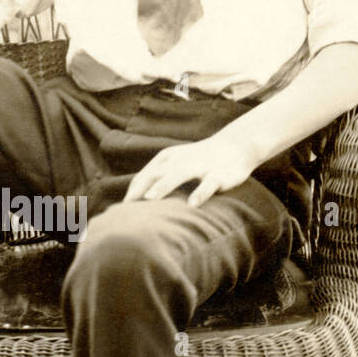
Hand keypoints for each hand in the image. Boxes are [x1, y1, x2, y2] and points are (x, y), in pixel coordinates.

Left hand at [124, 135, 258, 207]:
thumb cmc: (200, 159)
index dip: (133, 191)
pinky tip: (192, 204)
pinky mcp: (218, 174)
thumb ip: (159, 178)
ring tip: (150, 198)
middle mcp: (181, 160)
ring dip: (163, 185)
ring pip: (179, 174)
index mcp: (168, 158)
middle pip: (156, 173)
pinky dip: (200, 193)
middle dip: (141, 188)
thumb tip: (138, 201)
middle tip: (127, 205)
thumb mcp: (177, 163)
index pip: (145, 175)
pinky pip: (208, 184)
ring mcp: (199, 166)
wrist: (236, 146)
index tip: (121, 210)